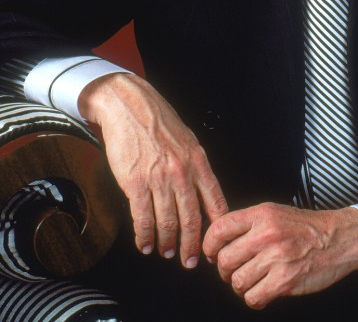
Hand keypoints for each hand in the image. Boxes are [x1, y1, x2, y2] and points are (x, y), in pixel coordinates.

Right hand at [79, 72, 227, 267]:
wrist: (131, 106)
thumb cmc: (159, 122)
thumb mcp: (188, 141)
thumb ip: (196, 168)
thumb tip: (204, 195)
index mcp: (199, 161)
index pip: (215, 201)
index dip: (217, 227)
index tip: (216, 243)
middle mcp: (182, 172)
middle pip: (192, 218)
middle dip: (192, 245)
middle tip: (190, 260)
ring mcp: (159, 178)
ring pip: (167, 221)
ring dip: (166, 242)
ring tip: (165, 252)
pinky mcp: (135, 182)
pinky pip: (142, 217)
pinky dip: (145, 235)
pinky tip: (145, 244)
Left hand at [202, 202, 357, 308]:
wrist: (338, 239)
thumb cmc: (307, 227)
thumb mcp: (275, 213)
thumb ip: (249, 224)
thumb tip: (219, 241)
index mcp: (262, 214)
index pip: (220, 228)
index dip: (209, 245)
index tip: (211, 253)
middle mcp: (267, 234)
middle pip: (224, 260)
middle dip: (226, 270)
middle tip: (235, 270)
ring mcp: (276, 258)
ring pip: (237, 282)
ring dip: (241, 286)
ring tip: (253, 281)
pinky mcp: (285, 280)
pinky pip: (253, 297)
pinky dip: (255, 298)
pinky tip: (264, 290)